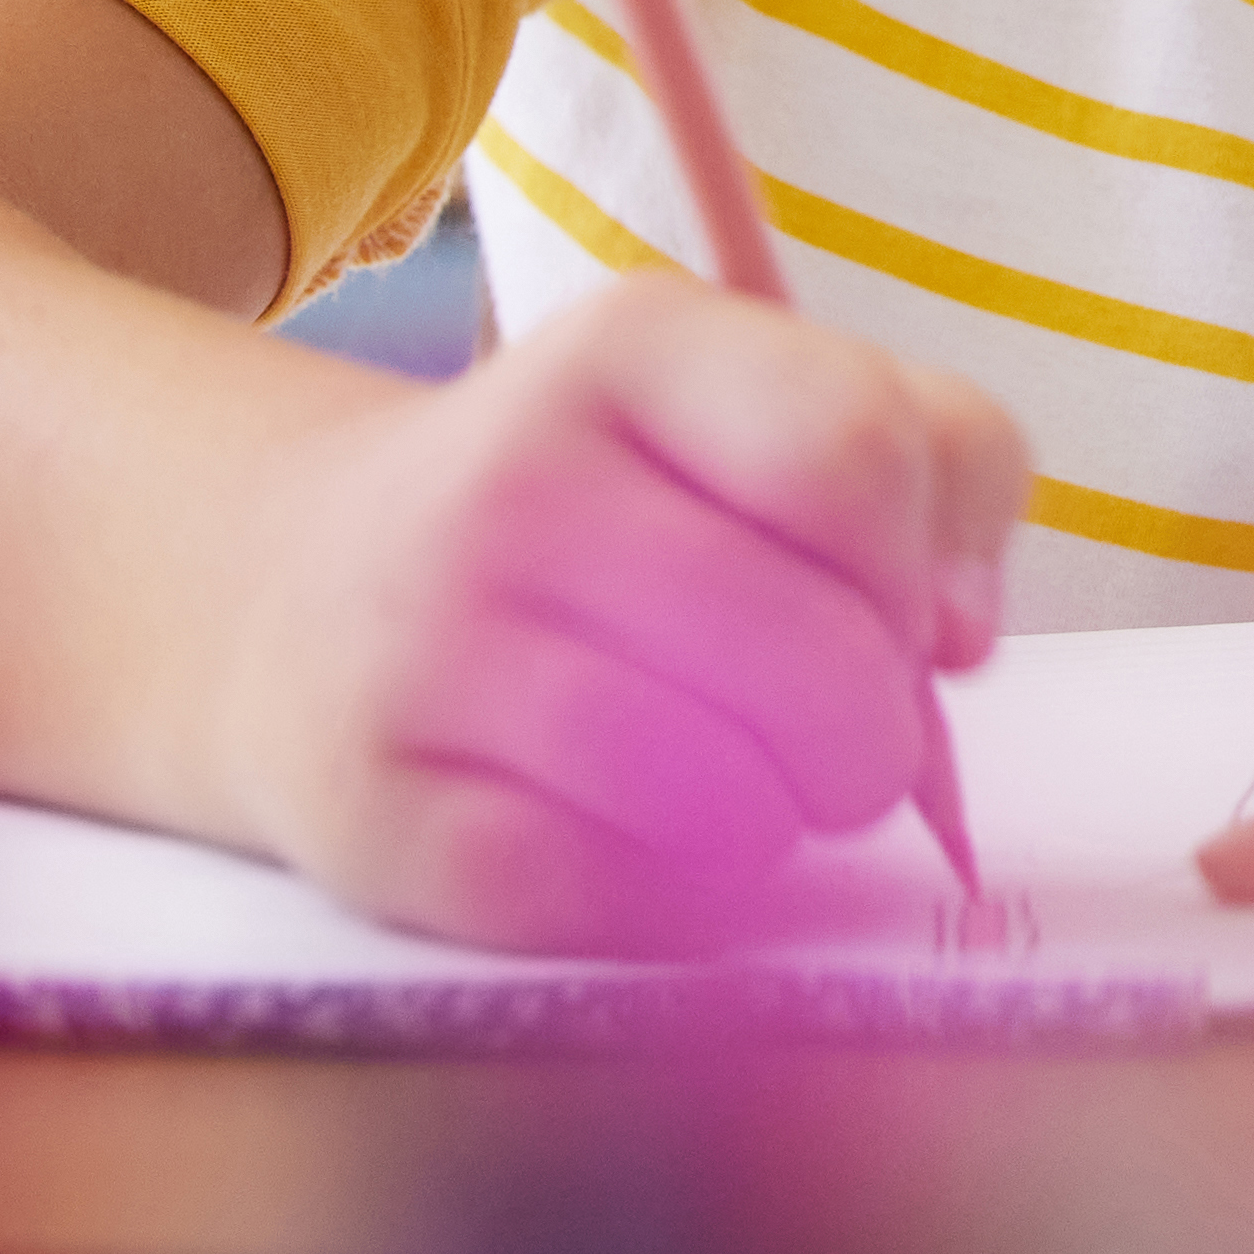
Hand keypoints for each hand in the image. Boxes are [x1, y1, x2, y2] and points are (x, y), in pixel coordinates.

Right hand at [209, 270, 1026, 952]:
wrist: (294, 596)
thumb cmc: (602, 510)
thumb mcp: (756, 404)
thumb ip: (931, 460)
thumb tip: (958, 634)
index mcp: (633, 348)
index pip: (854, 456)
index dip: (920, 571)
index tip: (903, 617)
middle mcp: (512, 483)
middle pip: (820, 659)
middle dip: (875, 735)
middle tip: (840, 744)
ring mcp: (428, 658)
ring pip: (725, 800)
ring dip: (779, 825)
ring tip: (741, 790)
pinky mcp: (377, 823)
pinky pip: (608, 902)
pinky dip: (666, 905)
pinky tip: (640, 850)